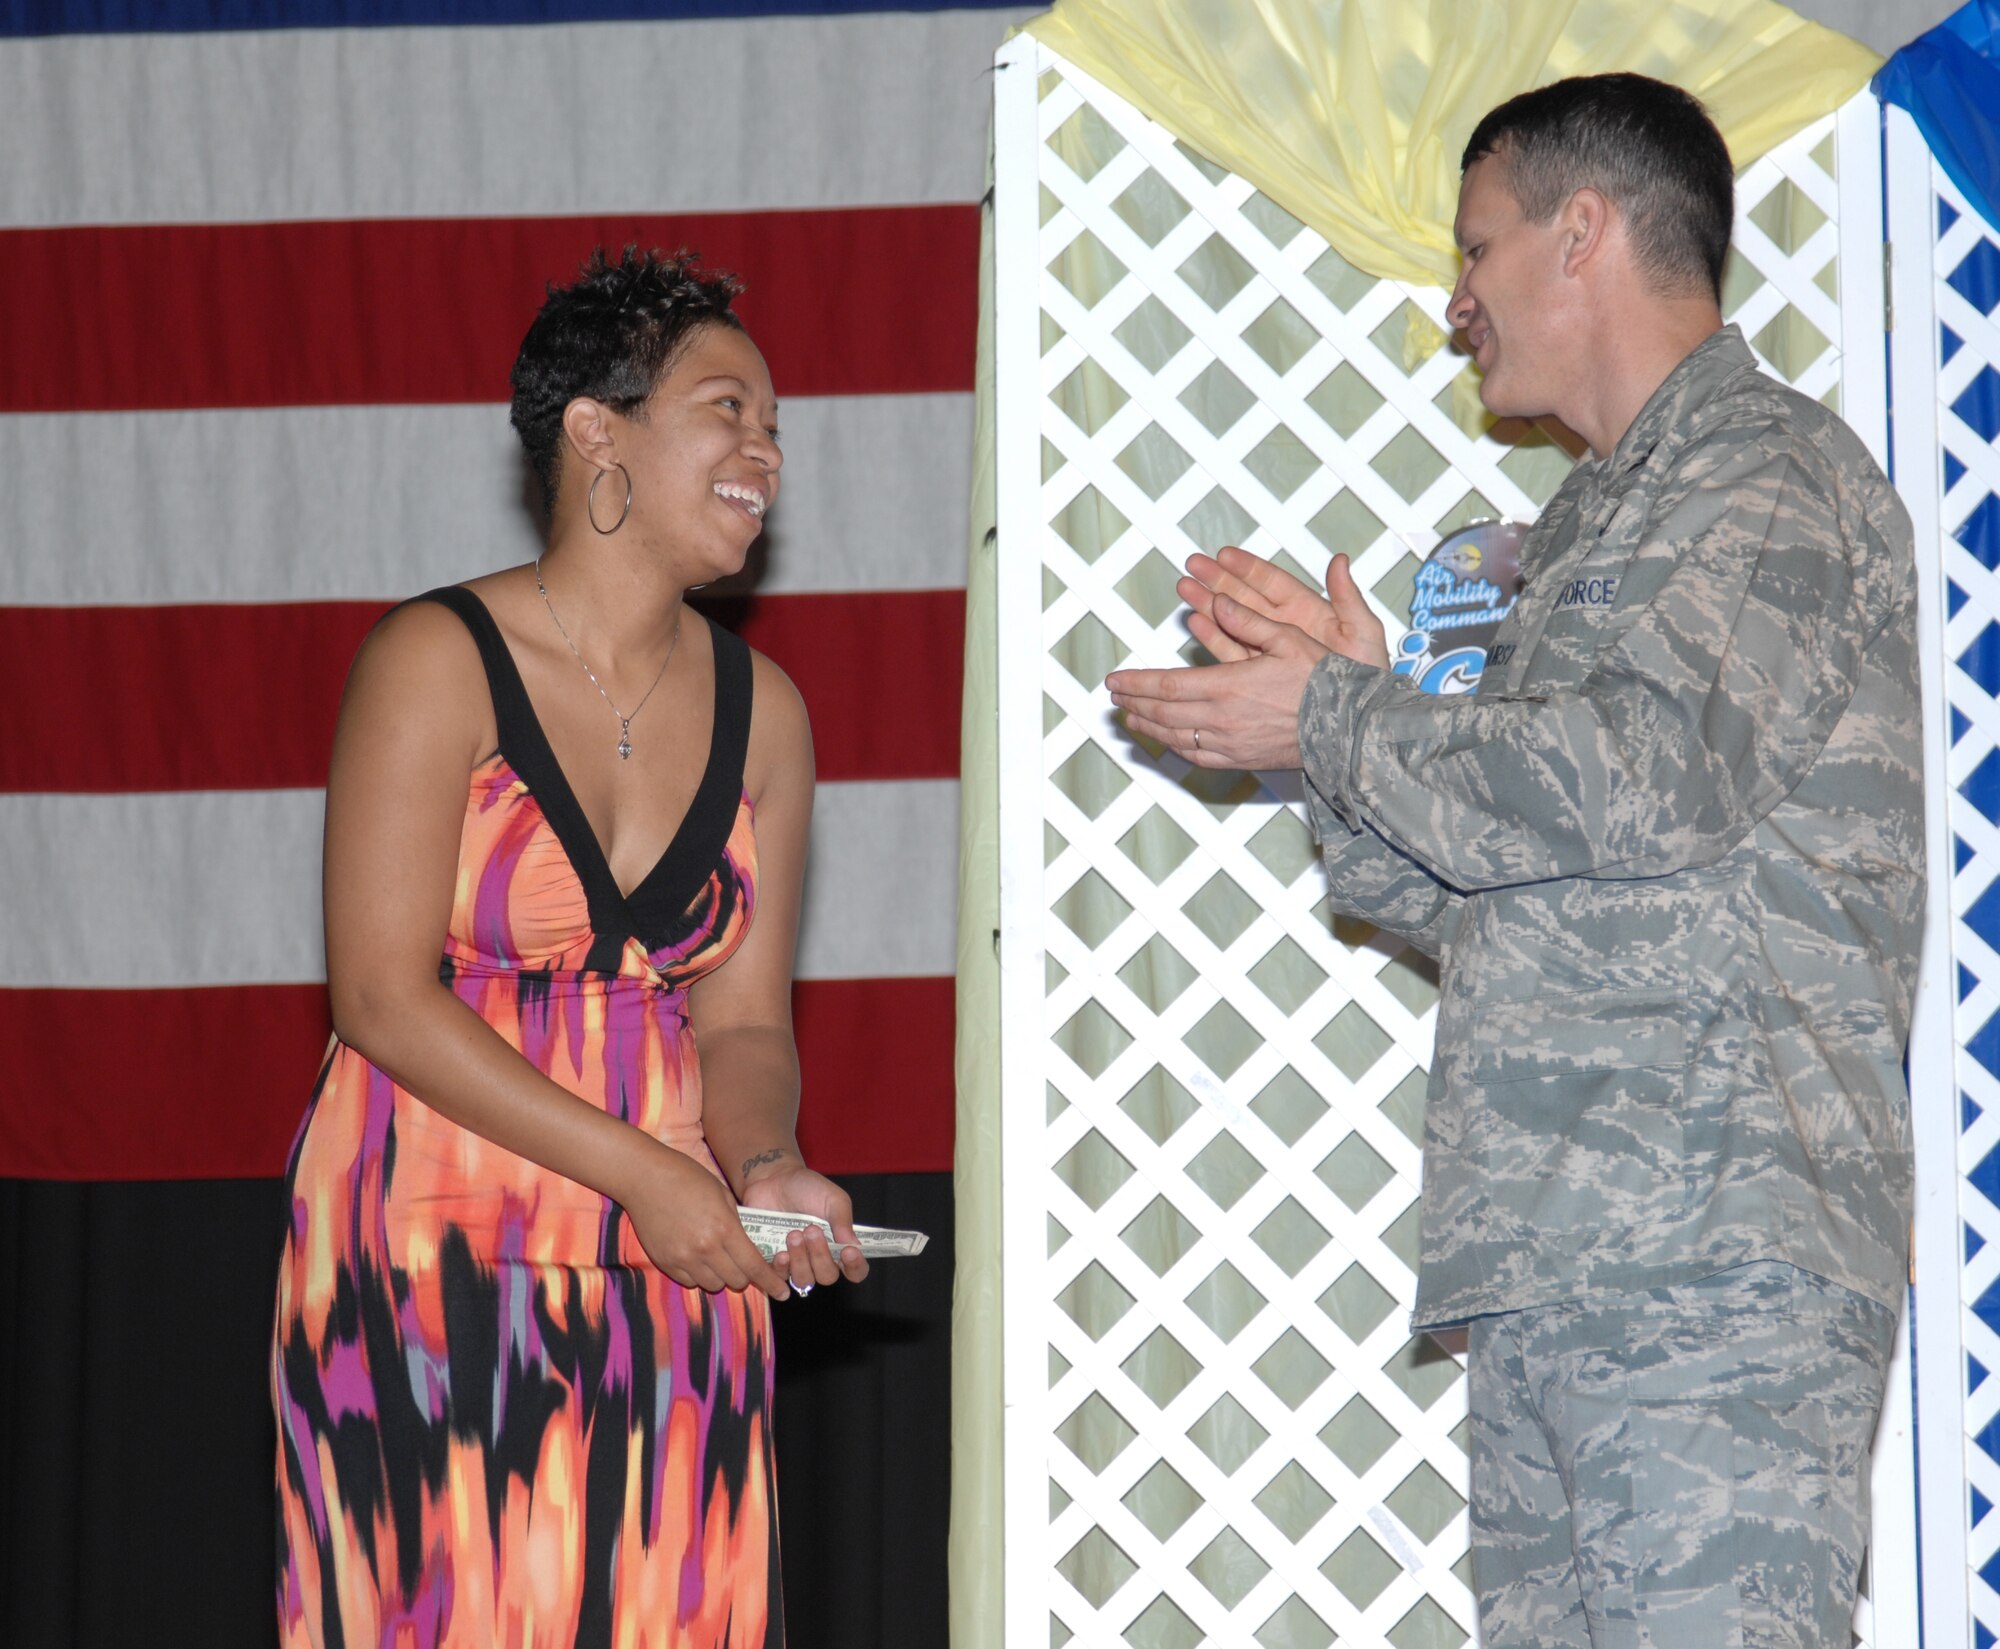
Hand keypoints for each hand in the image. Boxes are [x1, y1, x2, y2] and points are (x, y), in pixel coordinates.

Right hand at [620, 1141, 790, 1299]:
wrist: (645, 1177)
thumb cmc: (687, 1178)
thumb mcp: (722, 1194)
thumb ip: (738, 1223)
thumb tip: (750, 1246)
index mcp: (724, 1229)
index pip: (754, 1267)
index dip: (771, 1283)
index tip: (783, 1293)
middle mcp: (704, 1249)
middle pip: (735, 1281)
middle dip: (744, 1275)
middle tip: (743, 1263)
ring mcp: (682, 1258)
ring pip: (712, 1285)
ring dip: (720, 1276)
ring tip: (717, 1257)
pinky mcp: (664, 1262)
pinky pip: (689, 1282)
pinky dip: (698, 1275)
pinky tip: (696, 1256)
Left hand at [740, 1162, 870, 1291]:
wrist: (772, 1179)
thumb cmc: (807, 1188)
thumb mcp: (832, 1198)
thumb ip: (843, 1221)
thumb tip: (854, 1246)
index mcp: (840, 1244)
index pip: (855, 1269)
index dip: (855, 1267)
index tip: (848, 1251)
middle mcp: (820, 1258)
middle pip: (827, 1276)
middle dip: (820, 1256)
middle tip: (811, 1230)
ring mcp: (797, 1262)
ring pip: (804, 1280)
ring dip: (800, 1261)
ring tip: (793, 1235)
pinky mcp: (775, 1263)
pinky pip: (779, 1278)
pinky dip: (782, 1267)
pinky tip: (780, 1252)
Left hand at [1107, 596, 1330, 770]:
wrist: (1349, 730)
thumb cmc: (1323, 682)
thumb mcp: (1289, 639)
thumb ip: (1248, 620)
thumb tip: (1218, 600)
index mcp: (1230, 687)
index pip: (1168, 686)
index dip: (1137, 683)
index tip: (1114, 680)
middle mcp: (1223, 719)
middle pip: (1164, 714)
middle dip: (1135, 703)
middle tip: (1114, 697)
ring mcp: (1230, 744)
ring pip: (1176, 737)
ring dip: (1148, 727)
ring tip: (1130, 717)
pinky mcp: (1241, 760)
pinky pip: (1197, 756)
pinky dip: (1174, 747)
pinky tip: (1166, 740)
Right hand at [1182, 545, 1388, 670]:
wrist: (1357, 719)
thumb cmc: (1366, 677)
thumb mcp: (1363, 633)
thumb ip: (1349, 598)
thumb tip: (1339, 561)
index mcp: (1310, 612)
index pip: (1272, 583)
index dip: (1248, 568)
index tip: (1225, 555)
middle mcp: (1286, 630)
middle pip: (1246, 598)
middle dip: (1218, 580)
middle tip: (1194, 565)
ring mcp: (1270, 653)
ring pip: (1233, 622)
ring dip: (1209, 605)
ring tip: (1186, 589)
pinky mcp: (1259, 676)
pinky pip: (1232, 652)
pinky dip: (1214, 637)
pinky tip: (1197, 623)